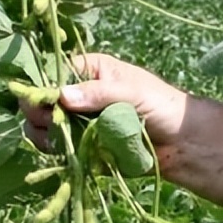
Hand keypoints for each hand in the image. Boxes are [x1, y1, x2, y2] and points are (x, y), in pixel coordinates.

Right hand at [20, 53, 188, 154]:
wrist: (182, 143)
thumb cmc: (163, 106)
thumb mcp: (133, 92)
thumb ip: (99, 93)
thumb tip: (62, 95)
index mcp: (89, 70)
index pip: (52, 72)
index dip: (43, 87)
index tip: (45, 103)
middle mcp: (78, 93)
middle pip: (41, 100)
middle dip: (40, 113)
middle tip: (53, 124)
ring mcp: (77, 121)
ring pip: (42, 126)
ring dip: (45, 134)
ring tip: (60, 140)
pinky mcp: (81, 146)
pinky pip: (57, 148)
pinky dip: (56, 151)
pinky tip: (65, 152)